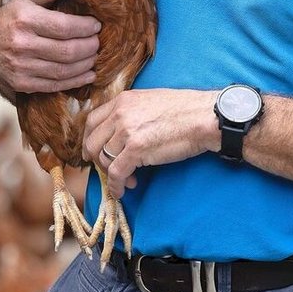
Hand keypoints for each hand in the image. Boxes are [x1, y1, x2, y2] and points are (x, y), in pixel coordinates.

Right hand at [0, 0, 100, 94]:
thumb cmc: (7, 21)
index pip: (64, 26)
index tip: (96, 25)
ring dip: (86, 64)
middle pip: (67, 50)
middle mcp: (22, 44)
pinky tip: (88, 74)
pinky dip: (76, 81)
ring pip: (64, 69)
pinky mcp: (22, 84)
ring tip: (95, 56)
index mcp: (24, 20)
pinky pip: (55, 85)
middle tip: (98, 42)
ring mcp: (21, 67)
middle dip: (90, 46)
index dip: (85, 27)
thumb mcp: (22, 2)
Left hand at [84, 89, 219, 197]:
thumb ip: (131, 112)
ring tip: (128, 180)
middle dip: (97, 160)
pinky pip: (116, 173)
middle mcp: (120, 114)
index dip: (89, 139)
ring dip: (112, 174)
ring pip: (104, 159)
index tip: (92, 151)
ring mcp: (126, 131)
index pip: (92, 120)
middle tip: (108, 169)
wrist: (203, 116)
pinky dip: (116, 186)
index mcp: (123, 100)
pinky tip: (123, 190)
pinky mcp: (136, 150)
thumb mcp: (150, 100)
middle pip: (92, 141)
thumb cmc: (185, 109)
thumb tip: (122, 131)